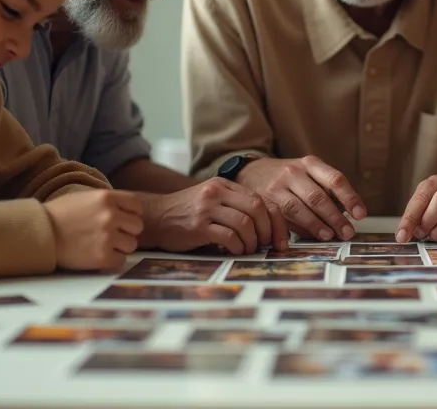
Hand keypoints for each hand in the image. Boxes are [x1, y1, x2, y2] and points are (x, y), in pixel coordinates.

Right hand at [43, 189, 142, 270]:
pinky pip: (121, 260)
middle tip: (112, 234)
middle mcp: (110, 215)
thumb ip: (107, 202)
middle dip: (127, 231)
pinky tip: (98, 255)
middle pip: (137, 226)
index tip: (123, 219)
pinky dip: (112, 259)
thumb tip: (127, 210)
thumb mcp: (84, 197)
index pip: (136, 205)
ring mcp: (108, 236)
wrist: (38, 234)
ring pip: (132, 244)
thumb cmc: (58, 215)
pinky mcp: (103, 256)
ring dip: (120, 246)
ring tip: (103, 245)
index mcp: (106, 197)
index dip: (131, 213)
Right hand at [140, 178, 287, 254]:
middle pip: (257, 208)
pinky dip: (238, 247)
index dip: (276, 221)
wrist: (155, 217)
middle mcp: (216, 192)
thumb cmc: (189, 213)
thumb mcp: (213, 201)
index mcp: (225, 184)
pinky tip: (236, 251)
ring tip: (249, 249)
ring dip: (252, 242)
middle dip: (268, 231)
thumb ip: (236, 206)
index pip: (262, 199)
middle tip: (267, 245)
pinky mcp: (198, 226)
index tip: (281, 240)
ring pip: (245, 223)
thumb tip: (271, 228)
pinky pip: (229, 237)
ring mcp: (206, 208)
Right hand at [238, 156, 365, 240]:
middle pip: (317, 196)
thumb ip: (326, 193)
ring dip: (315, 224)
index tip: (360, 214)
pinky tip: (304, 237)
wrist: (253, 172)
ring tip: (329, 236)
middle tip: (347, 232)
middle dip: (335, 217)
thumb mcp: (309, 174)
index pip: (335, 179)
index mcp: (311, 164)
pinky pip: (281, 217)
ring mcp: (277, 186)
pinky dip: (295, 229)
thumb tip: (345, 219)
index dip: (349, 197)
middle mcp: (293, 172)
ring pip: (298, 208)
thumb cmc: (290, 178)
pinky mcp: (263, 200)